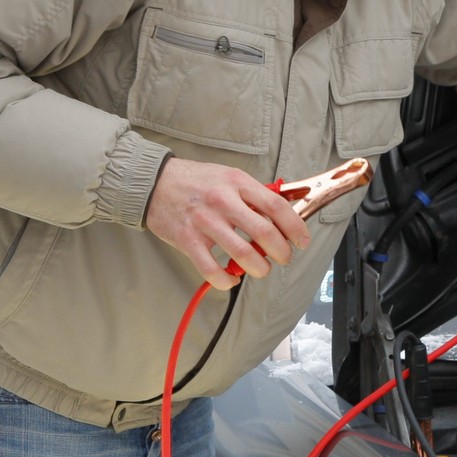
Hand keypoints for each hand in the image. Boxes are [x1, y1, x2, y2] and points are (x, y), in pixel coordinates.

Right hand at [146, 158, 311, 290]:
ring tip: (261, 269)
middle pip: (264, 233)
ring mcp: (204, 222)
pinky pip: (212, 270)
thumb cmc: (195, 180)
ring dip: (259, 268)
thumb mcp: (228, 176)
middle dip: (281, 252)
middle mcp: (222, 201)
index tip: (301, 241)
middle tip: (283, 258)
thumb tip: (282, 214)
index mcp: (237, 183)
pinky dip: (227, 280)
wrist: (154, 183)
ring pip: (243, 254)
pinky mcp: (187, 240)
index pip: (276, 207)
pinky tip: (232, 278)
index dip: (294, 227)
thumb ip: (253, 194)